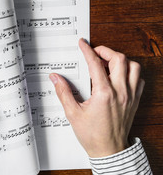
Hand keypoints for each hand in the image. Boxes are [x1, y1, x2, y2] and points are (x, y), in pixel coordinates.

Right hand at [49, 38, 144, 157]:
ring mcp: (130, 95)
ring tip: (108, 62)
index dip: (87, 50)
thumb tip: (55, 78)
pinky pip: (139, 79)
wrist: (109, 150)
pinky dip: (130, 72)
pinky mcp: (135, 100)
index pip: (95, 64)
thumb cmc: (92, 134)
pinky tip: (119, 76)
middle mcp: (120, 92)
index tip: (83, 44)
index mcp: (103, 94)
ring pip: (133, 66)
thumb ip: (63, 92)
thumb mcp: (73, 113)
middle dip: (105, 50)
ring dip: (120, 60)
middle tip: (95, 52)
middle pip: (119, 59)